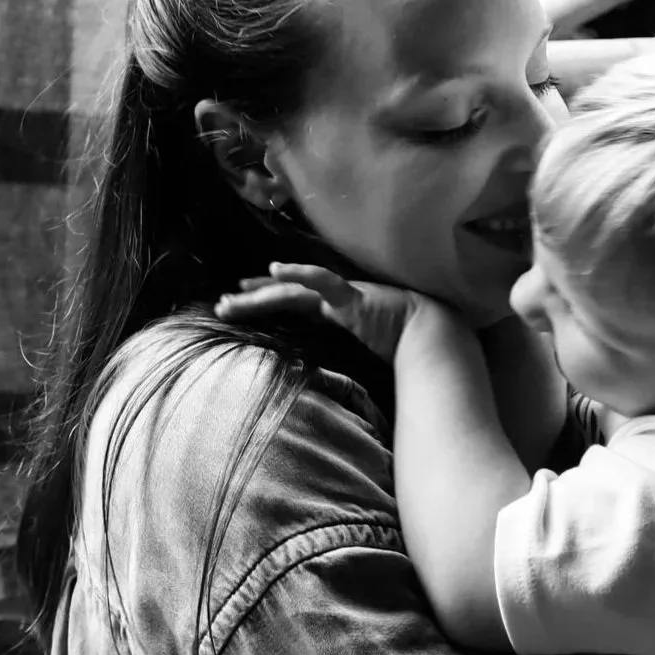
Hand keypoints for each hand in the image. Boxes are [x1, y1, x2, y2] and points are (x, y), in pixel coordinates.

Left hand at [215, 263, 419, 364]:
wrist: (432, 335)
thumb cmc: (403, 343)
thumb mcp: (363, 350)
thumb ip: (343, 356)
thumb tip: (328, 384)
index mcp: (335, 310)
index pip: (293, 301)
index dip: (266, 298)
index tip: (240, 298)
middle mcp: (333, 299)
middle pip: (284, 295)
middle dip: (252, 299)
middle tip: (222, 303)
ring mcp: (341, 297)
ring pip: (292, 290)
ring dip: (260, 295)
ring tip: (232, 298)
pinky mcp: (352, 298)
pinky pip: (322, 281)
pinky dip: (300, 274)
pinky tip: (277, 270)